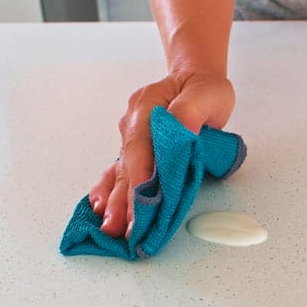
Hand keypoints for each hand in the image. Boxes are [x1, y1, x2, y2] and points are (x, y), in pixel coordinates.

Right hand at [89, 73, 234, 237]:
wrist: (194, 79)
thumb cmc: (202, 89)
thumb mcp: (207, 93)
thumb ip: (191, 111)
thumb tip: (182, 130)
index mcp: (146, 108)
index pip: (140, 145)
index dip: (140, 173)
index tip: (140, 197)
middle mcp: (132, 125)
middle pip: (126, 165)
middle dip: (122, 198)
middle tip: (117, 226)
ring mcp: (132, 139)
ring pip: (120, 173)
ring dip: (113, 201)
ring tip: (108, 227)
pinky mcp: (137, 153)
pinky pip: (120, 173)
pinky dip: (110, 192)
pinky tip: (100, 209)